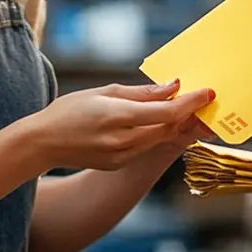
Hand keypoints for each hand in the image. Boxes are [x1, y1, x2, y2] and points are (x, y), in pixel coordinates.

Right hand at [24, 81, 213, 171]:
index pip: (167, 112)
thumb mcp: (104, 92)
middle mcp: (122, 140)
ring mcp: (121, 156)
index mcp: (118, 116)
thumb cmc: (70, 110)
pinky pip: (145, 146)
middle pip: (169, 128)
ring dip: (174, 123)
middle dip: (188, 113)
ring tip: (184, 107)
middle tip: (202, 98)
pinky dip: (155, 132)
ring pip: (159, 138)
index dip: (191, 103)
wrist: (43, 143)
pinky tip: (158, 121)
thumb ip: (141, 92)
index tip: (208, 92)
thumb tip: (172, 87)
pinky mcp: (119, 164)